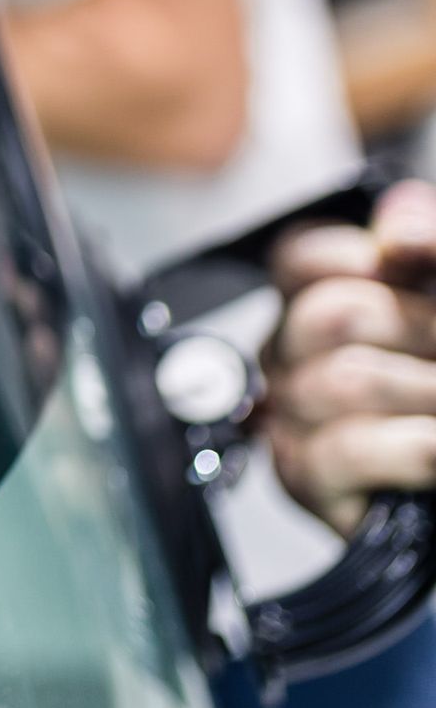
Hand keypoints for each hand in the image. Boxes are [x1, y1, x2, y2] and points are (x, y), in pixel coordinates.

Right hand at [261, 181, 435, 535]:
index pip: (299, 259)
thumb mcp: (435, 301)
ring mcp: (288, 418)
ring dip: (426, 393)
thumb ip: (423, 243)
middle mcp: (286, 358)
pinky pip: (347, 449)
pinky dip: (415, 448)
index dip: (359, 257)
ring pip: (344, 381)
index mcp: (310, 306)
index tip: (411, 269)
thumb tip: (397, 229)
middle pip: (329, 316)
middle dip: (417, 330)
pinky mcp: (302, 477)